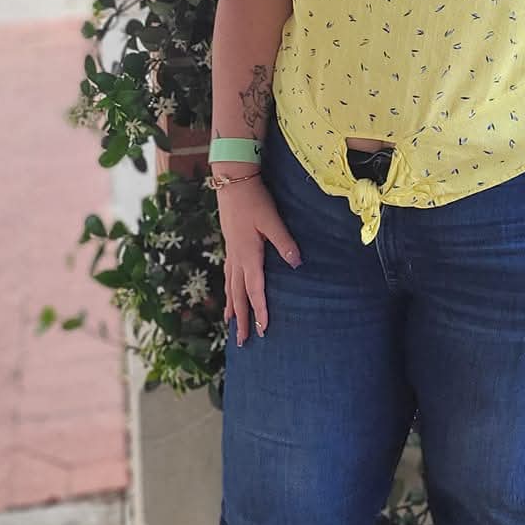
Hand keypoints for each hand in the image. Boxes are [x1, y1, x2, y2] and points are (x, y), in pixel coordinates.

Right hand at [217, 176, 300, 344]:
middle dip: (242, 319)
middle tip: (243, 342)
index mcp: (248, 255)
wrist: (232, 182)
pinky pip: (228, 275)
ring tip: (231, 324)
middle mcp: (237, 259)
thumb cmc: (254, 200)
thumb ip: (284, 242)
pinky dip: (228, 290)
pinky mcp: (230, 246)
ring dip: (232, 307)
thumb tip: (297, 263)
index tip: (264, 330)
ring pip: (230, 287)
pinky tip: (228, 293)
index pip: (255, 290)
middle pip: (238, 295)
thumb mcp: (271, 220)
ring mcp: (231, 253)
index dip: (260, 310)